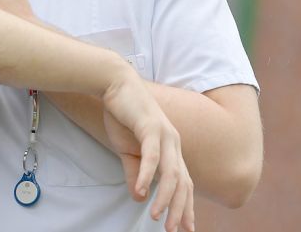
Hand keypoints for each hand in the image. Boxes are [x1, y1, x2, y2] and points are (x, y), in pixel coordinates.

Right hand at [102, 73, 194, 231]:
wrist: (114, 84)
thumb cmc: (122, 115)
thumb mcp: (127, 150)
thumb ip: (136, 173)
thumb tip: (140, 197)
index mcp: (171, 149)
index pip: (183, 183)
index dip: (186, 206)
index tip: (186, 227)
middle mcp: (174, 143)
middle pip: (183, 183)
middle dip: (180, 209)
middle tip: (174, 230)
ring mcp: (164, 135)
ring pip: (171, 173)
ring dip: (165, 197)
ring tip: (158, 217)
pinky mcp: (150, 127)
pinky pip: (153, 156)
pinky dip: (148, 175)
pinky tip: (143, 190)